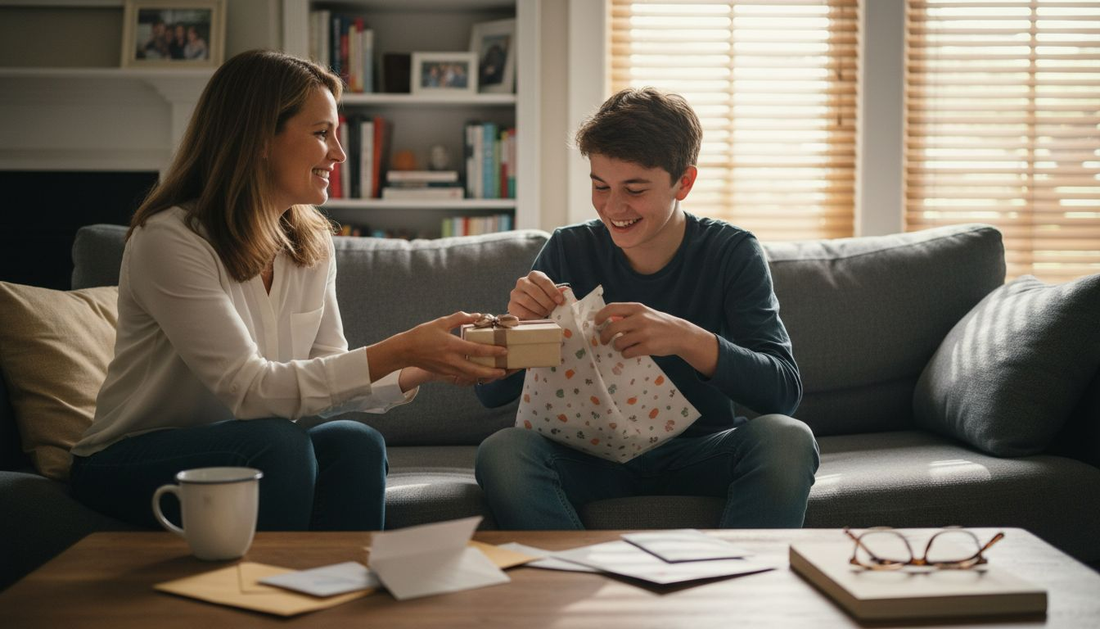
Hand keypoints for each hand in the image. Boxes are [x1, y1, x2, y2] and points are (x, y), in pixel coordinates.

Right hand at [393, 312, 507, 381]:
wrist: (405, 350)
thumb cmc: (422, 334)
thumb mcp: (441, 322)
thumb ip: (460, 318)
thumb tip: (477, 315)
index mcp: (452, 345)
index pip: (477, 350)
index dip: (492, 351)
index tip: (504, 350)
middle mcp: (452, 360)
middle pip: (476, 370)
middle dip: (492, 372)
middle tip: (505, 371)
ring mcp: (448, 369)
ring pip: (471, 376)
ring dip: (485, 376)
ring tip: (497, 374)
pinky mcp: (445, 373)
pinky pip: (463, 377)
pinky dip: (474, 376)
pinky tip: (481, 373)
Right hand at [508, 271, 563, 319]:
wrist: (530, 306)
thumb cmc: (544, 298)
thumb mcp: (551, 292)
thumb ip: (558, 293)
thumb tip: (565, 296)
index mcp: (534, 275)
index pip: (544, 281)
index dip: (553, 292)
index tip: (560, 301)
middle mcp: (522, 282)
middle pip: (535, 291)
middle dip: (546, 302)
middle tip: (552, 309)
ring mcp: (515, 293)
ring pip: (528, 301)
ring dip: (540, 309)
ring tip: (546, 313)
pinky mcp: (511, 305)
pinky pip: (522, 312)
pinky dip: (533, 316)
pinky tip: (538, 317)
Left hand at [595, 303, 718, 376]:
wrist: (680, 334)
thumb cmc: (659, 323)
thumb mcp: (645, 313)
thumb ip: (628, 316)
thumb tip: (606, 322)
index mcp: (637, 308)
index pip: (612, 308)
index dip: (600, 316)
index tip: (596, 323)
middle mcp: (640, 319)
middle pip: (612, 328)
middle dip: (604, 336)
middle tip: (604, 341)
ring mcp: (644, 333)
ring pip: (618, 343)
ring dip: (617, 347)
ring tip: (622, 347)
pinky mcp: (648, 347)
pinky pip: (628, 353)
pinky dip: (626, 354)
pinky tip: (630, 352)